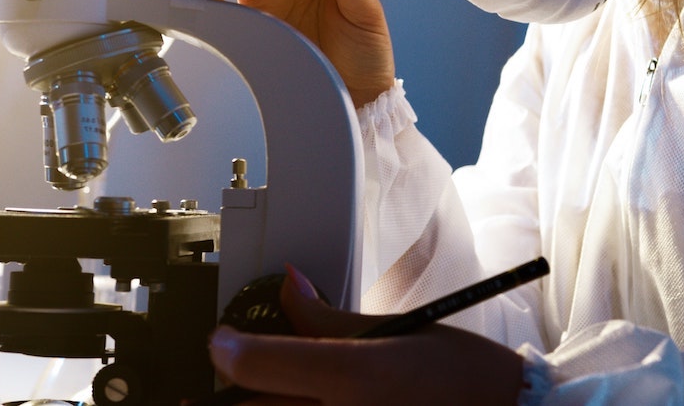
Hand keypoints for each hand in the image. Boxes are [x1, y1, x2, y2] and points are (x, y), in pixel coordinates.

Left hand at [209, 267, 524, 404]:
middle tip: (222, 377)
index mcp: (353, 373)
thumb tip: (290, 289)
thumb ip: (328, 319)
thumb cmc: (464, 379)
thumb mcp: (398, 331)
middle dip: (227, 391)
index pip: (254, 364)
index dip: (225, 349)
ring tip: (256, 396)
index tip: (220, 341)